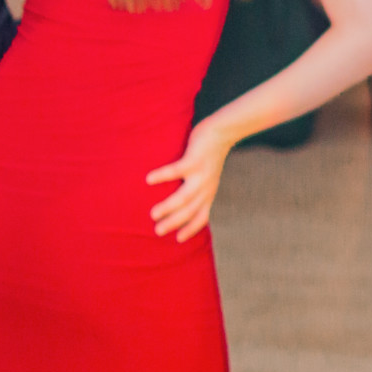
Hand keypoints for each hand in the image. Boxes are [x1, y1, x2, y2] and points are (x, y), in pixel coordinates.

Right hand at [146, 122, 235, 241]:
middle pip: (190, 211)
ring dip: (168, 207)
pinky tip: (148, 179)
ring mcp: (201, 175)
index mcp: (208, 192)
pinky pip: (176, 171)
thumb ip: (197, 187)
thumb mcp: (208, 175)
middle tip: (158, 231)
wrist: (223, 132)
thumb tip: (179, 198)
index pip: (202, 216)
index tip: (179, 240)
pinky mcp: (194, 160)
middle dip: (174, 223)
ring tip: (153, 214)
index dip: (191, 229)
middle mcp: (206, 187)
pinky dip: (162, 176)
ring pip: (183, 197)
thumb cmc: (210, 154)